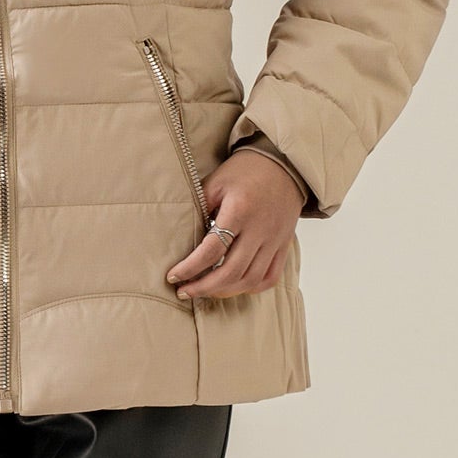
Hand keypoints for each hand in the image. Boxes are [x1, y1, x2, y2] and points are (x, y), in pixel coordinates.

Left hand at [164, 149, 302, 300]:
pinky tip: (233, 286)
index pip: (211, 250)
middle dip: (203, 287)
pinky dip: (250, 288)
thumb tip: (182, 238)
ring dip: (224, 292)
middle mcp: (260, 230)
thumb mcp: (217, 182)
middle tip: (184, 291)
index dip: (190, 268)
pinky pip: (270, 278)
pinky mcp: (284, 246)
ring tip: (204, 291)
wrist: (284, 165)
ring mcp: (274, 240)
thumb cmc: (246, 171)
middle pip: (230, 272)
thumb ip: (200, 208)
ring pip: (250, 280)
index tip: (173, 276)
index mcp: (240, 211)